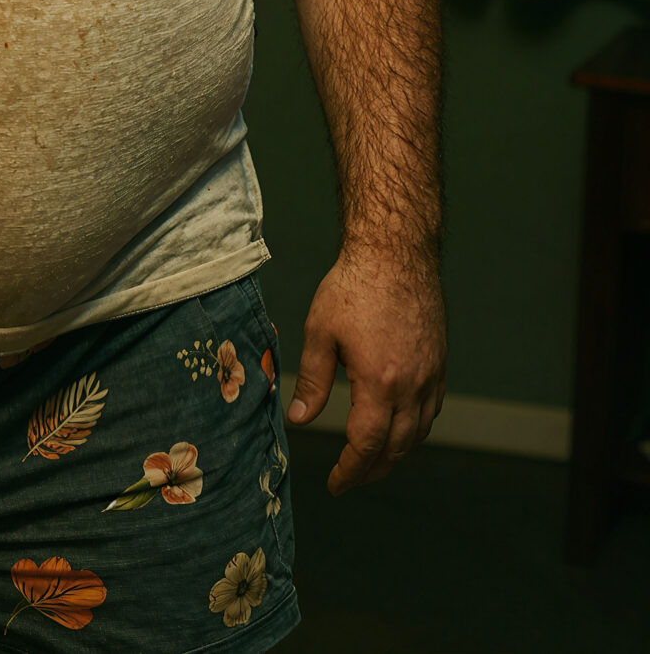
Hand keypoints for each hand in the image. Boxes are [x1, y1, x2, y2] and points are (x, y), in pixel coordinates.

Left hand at [288, 246, 445, 494]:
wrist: (396, 256)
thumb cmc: (353, 288)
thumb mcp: (320, 333)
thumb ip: (312, 380)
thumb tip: (300, 419)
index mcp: (380, 383)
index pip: (367, 444)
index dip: (351, 470)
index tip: (336, 485)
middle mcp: (413, 386)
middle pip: (398, 447)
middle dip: (373, 469)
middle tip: (351, 479)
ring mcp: (433, 376)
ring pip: (419, 432)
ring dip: (396, 453)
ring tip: (372, 461)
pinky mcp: (440, 364)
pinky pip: (432, 411)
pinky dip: (415, 429)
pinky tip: (398, 428)